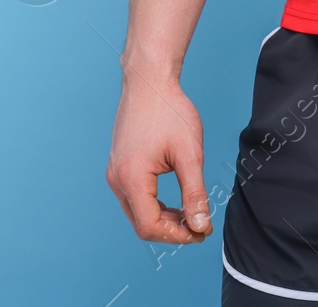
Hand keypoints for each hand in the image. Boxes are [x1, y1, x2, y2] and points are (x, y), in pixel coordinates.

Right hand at [105, 69, 211, 243]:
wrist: (149, 81)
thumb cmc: (169, 111)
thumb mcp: (189, 153)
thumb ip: (195, 193)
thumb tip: (201, 226)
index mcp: (131, 178)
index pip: (150, 226)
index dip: (178, 235)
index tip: (202, 231)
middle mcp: (117, 179)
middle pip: (141, 224)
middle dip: (172, 231)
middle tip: (201, 226)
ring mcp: (115, 173)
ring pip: (137, 213)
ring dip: (164, 219)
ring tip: (192, 214)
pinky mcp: (119, 166)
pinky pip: (135, 198)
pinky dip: (155, 206)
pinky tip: (176, 201)